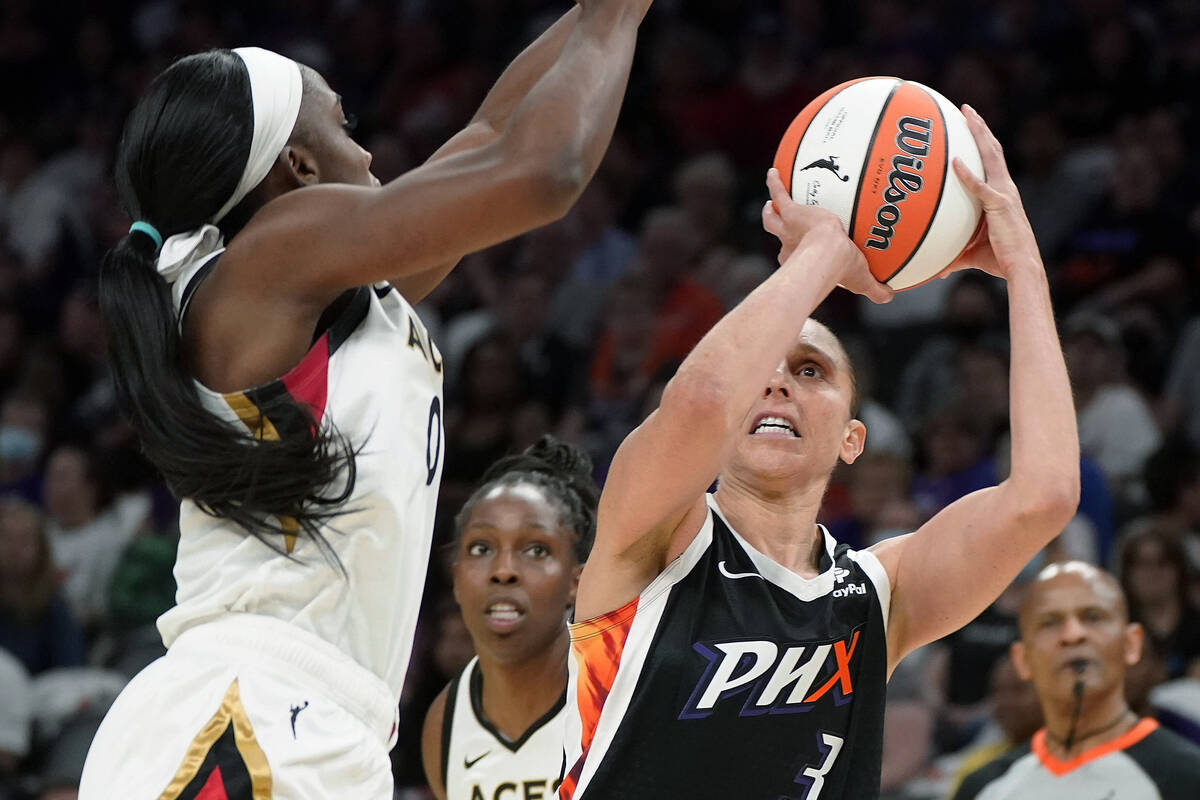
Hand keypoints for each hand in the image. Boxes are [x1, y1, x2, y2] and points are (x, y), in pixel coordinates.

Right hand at [763, 168, 892, 303]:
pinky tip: (774, 172)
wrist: (826, 253)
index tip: (801, 254)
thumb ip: (876, 289)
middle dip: (777, 231)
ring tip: (770, 200)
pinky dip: (775, 183)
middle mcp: (790, 245)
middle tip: (777, 221)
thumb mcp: (861, 281)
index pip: (796, 258)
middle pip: (779, 237)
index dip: (795, 257)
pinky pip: (780, 194)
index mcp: (802, 260)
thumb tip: (890, 296)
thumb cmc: (841, 269)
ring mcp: (789, 228)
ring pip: (772, 218)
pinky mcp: (792, 212)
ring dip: (770, 209)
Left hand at [946, 105, 1041, 280]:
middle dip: (980, 127)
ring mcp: (1004, 194)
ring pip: (991, 157)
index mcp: (1002, 194)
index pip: (992, 161)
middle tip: (966, 109)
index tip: (971, 125)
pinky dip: (967, 174)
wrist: (1020, 268)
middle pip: (992, 150)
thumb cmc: (1000, 260)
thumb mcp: (972, 253)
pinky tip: (955, 162)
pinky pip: (980, 187)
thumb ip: (954, 255)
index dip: (983, 142)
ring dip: (979, 134)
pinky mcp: (1000, 205)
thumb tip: (937, 269)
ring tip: (967, 115)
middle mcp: (1006, 188)